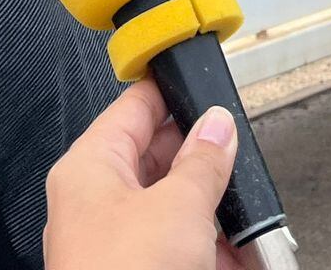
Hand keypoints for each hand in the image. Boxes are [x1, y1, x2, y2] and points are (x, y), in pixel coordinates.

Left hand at [45, 79, 241, 269]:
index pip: (133, 108)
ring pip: (170, 208)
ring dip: (210, 208)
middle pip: (156, 158)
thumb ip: (203, 162)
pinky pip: (176, 247)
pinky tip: (238, 253)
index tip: (199, 80)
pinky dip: (209, 247)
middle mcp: (94, 203)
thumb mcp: (179, 206)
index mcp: (89, 168)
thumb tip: (216, 127)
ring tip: (242, 210)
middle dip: (200, 158)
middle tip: (234, 153)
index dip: (169, 91)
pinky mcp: (136, 269)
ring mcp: (114, 241)